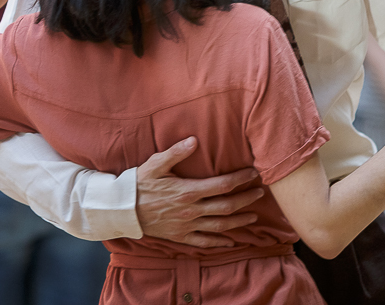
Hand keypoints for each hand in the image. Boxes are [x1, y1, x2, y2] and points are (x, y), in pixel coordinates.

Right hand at [134, 137, 265, 247]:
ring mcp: (187, 225)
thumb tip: (194, 141)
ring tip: (253, 216)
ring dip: (239, 221)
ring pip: (220, 226)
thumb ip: (176, 153)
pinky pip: (204, 242)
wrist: (123, 210)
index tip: (253, 173)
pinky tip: (231, 242)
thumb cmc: (139, 183)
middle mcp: (192, 210)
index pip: (223, 185)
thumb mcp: (156, 164)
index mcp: (188, 191)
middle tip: (260, 193)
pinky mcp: (181, 236)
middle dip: (246, 199)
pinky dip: (219, 243)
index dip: (240, 179)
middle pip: (227, 206)